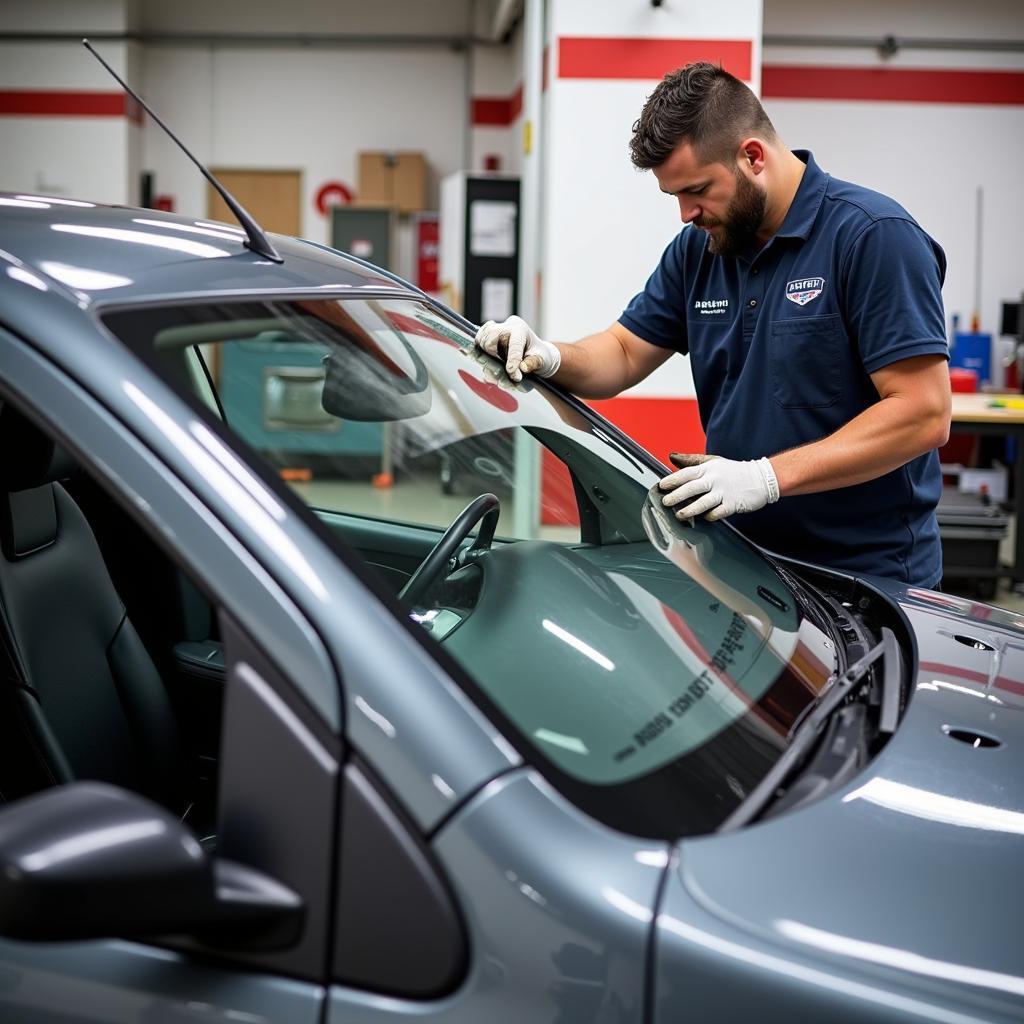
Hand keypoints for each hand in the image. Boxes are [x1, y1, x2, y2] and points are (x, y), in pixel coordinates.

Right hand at [475, 315, 560, 381]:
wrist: (536, 353)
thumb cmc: (541, 356)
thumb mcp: (543, 361)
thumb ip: (533, 363)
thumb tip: (523, 368)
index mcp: (521, 330)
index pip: (514, 344)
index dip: (512, 360)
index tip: (512, 373)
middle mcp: (508, 326)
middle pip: (490, 336)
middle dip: (494, 354)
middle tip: (505, 368)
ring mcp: (497, 328)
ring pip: (482, 338)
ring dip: (486, 354)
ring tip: (498, 365)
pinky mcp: (489, 334)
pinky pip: (479, 340)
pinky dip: (481, 350)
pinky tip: (490, 359)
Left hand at [659, 453, 779, 521]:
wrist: (762, 478)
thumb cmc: (733, 471)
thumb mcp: (713, 462)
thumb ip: (691, 461)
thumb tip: (671, 457)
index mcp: (708, 469)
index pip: (687, 473)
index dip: (673, 479)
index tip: (662, 485)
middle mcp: (715, 479)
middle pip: (692, 488)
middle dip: (677, 495)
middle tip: (665, 502)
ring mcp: (724, 492)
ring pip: (704, 502)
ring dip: (691, 509)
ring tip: (680, 515)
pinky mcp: (733, 504)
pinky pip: (718, 512)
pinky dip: (709, 516)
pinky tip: (703, 518)